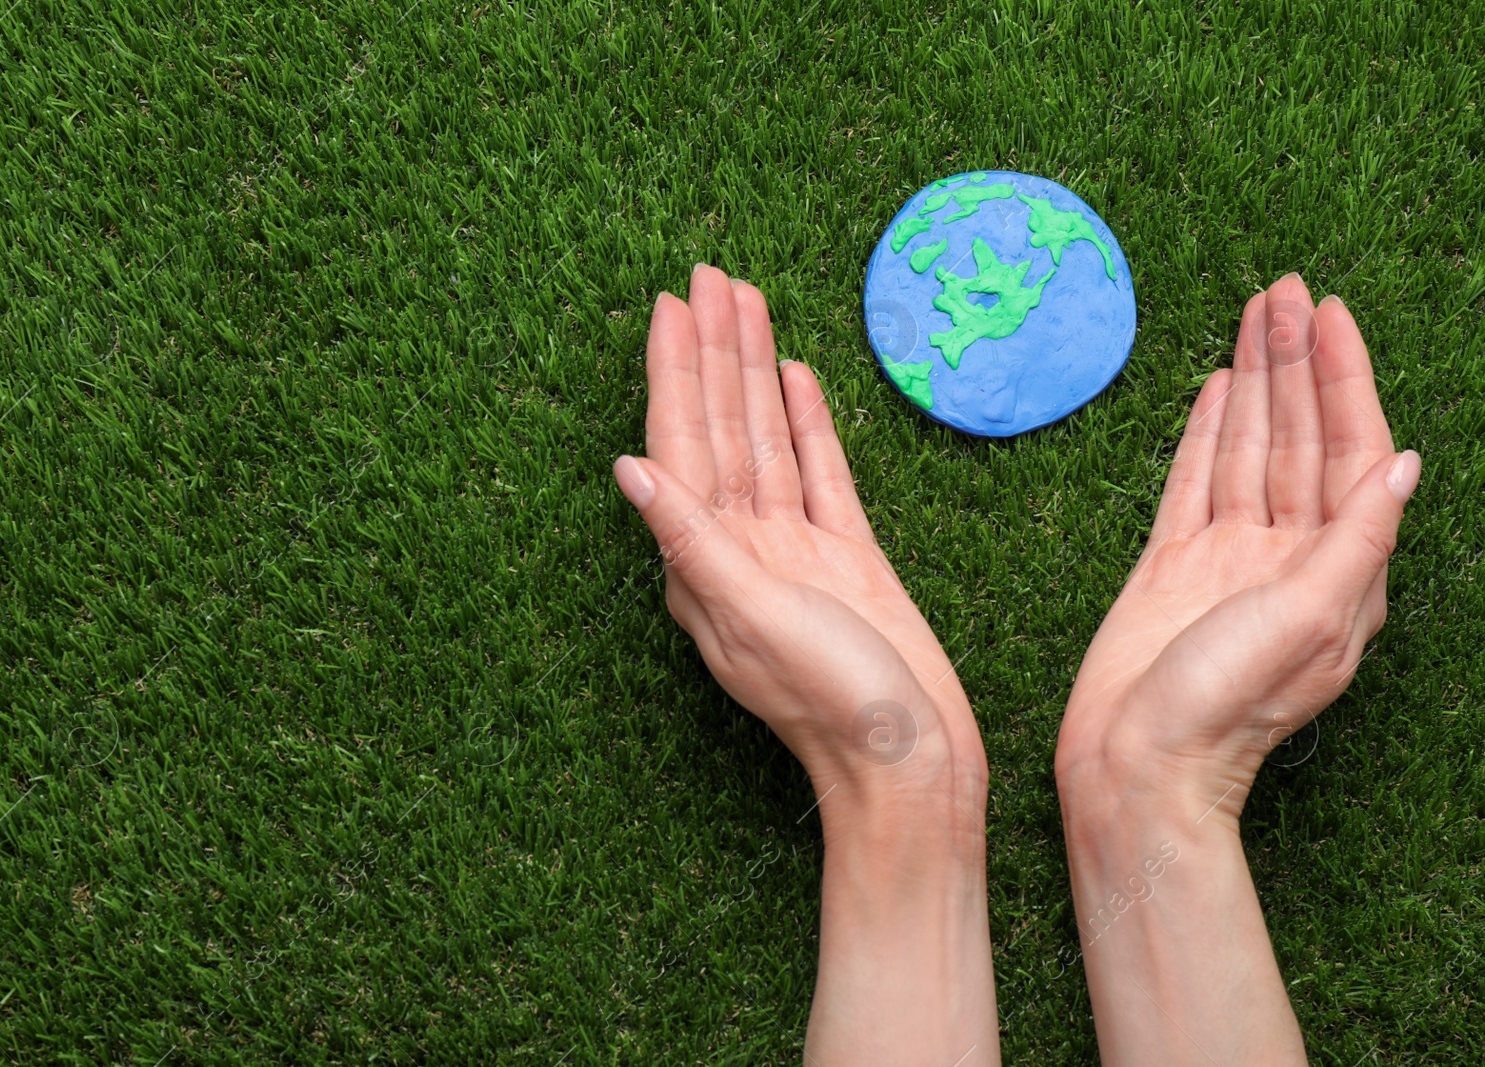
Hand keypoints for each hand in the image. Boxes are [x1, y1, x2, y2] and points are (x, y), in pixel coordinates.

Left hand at [614, 264, 985, 809]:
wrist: (915, 763)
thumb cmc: (833, 702)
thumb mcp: (754, 615)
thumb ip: (691, 539)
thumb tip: (627, 469)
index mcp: (705, 562)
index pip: (680, 444)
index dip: (674, 371)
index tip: (671, 306)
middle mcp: (741, 548)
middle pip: (719, 428)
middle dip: (713, 351)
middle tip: (709, 274)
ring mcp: (795, 550)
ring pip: (766, 439)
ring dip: (754, 370)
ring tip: (748, 301)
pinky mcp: (847, 556)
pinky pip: (819, 471)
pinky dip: (805, 422)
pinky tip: (794, 377)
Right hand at [1058, 273, 1418, 814]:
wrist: (1134, 765)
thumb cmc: (1225, 706)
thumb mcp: (1310, 618)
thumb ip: (1357, 538)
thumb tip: (1404, 465)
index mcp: (1338, 570)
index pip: (1352, 452)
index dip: (1344, 380)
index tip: (1329, 316)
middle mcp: (1288, 555)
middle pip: (1299, 437)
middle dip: (1294, 362)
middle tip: (1281, 290)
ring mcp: (1226, 557)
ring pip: (1248, 449)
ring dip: (1253, 382)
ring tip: (1251, 314)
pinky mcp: (1170, 564)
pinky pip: (1193, 482)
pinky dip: (1207, 434)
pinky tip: (1215, 391)